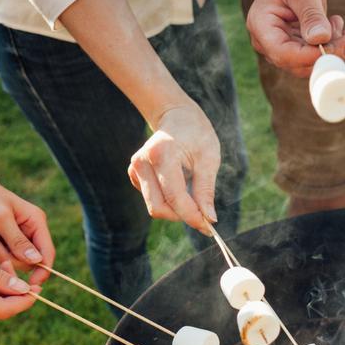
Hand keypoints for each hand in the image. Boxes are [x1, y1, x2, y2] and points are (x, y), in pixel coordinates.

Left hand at [0, 165, 54, 286]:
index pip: (47, 252)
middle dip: (7, 256)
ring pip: (9, 261)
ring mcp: (11, 237)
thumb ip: (18, 240)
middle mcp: (27, 231)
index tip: (31, 285)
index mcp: (35, 221)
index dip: (42, 270)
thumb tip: (37, 261)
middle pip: (26, 262)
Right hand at [127, 103, 220, 234]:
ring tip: (193, 196)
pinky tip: (179, 185)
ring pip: (155, 207)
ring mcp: (135, 168)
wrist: (177, 117)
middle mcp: (142, 162)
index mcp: (161, 153)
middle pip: (159, 207)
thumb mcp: (209, 159)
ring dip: (176, 210)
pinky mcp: (134, 175)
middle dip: (182, 216)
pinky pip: (153, 199)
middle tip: (203, 217)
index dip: (191, 216)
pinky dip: (169, 202)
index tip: (208, 227)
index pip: (174, 196)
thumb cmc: (196, 135)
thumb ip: (206, 191)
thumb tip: (209, 220)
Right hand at [247, 0, 344, 76]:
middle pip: (296, 63)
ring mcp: (281, 44)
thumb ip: (312, 15)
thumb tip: (320, 39)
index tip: (335, 48)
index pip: (282, 53)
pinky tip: (337, 25)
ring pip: (308, 62)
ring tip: (339, 24)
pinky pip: (314, 55)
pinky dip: (330, 44)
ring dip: (331, 49)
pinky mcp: (295, 45)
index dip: (309, 57)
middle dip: (326, 54)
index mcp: (262, 26)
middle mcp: (267, 40)